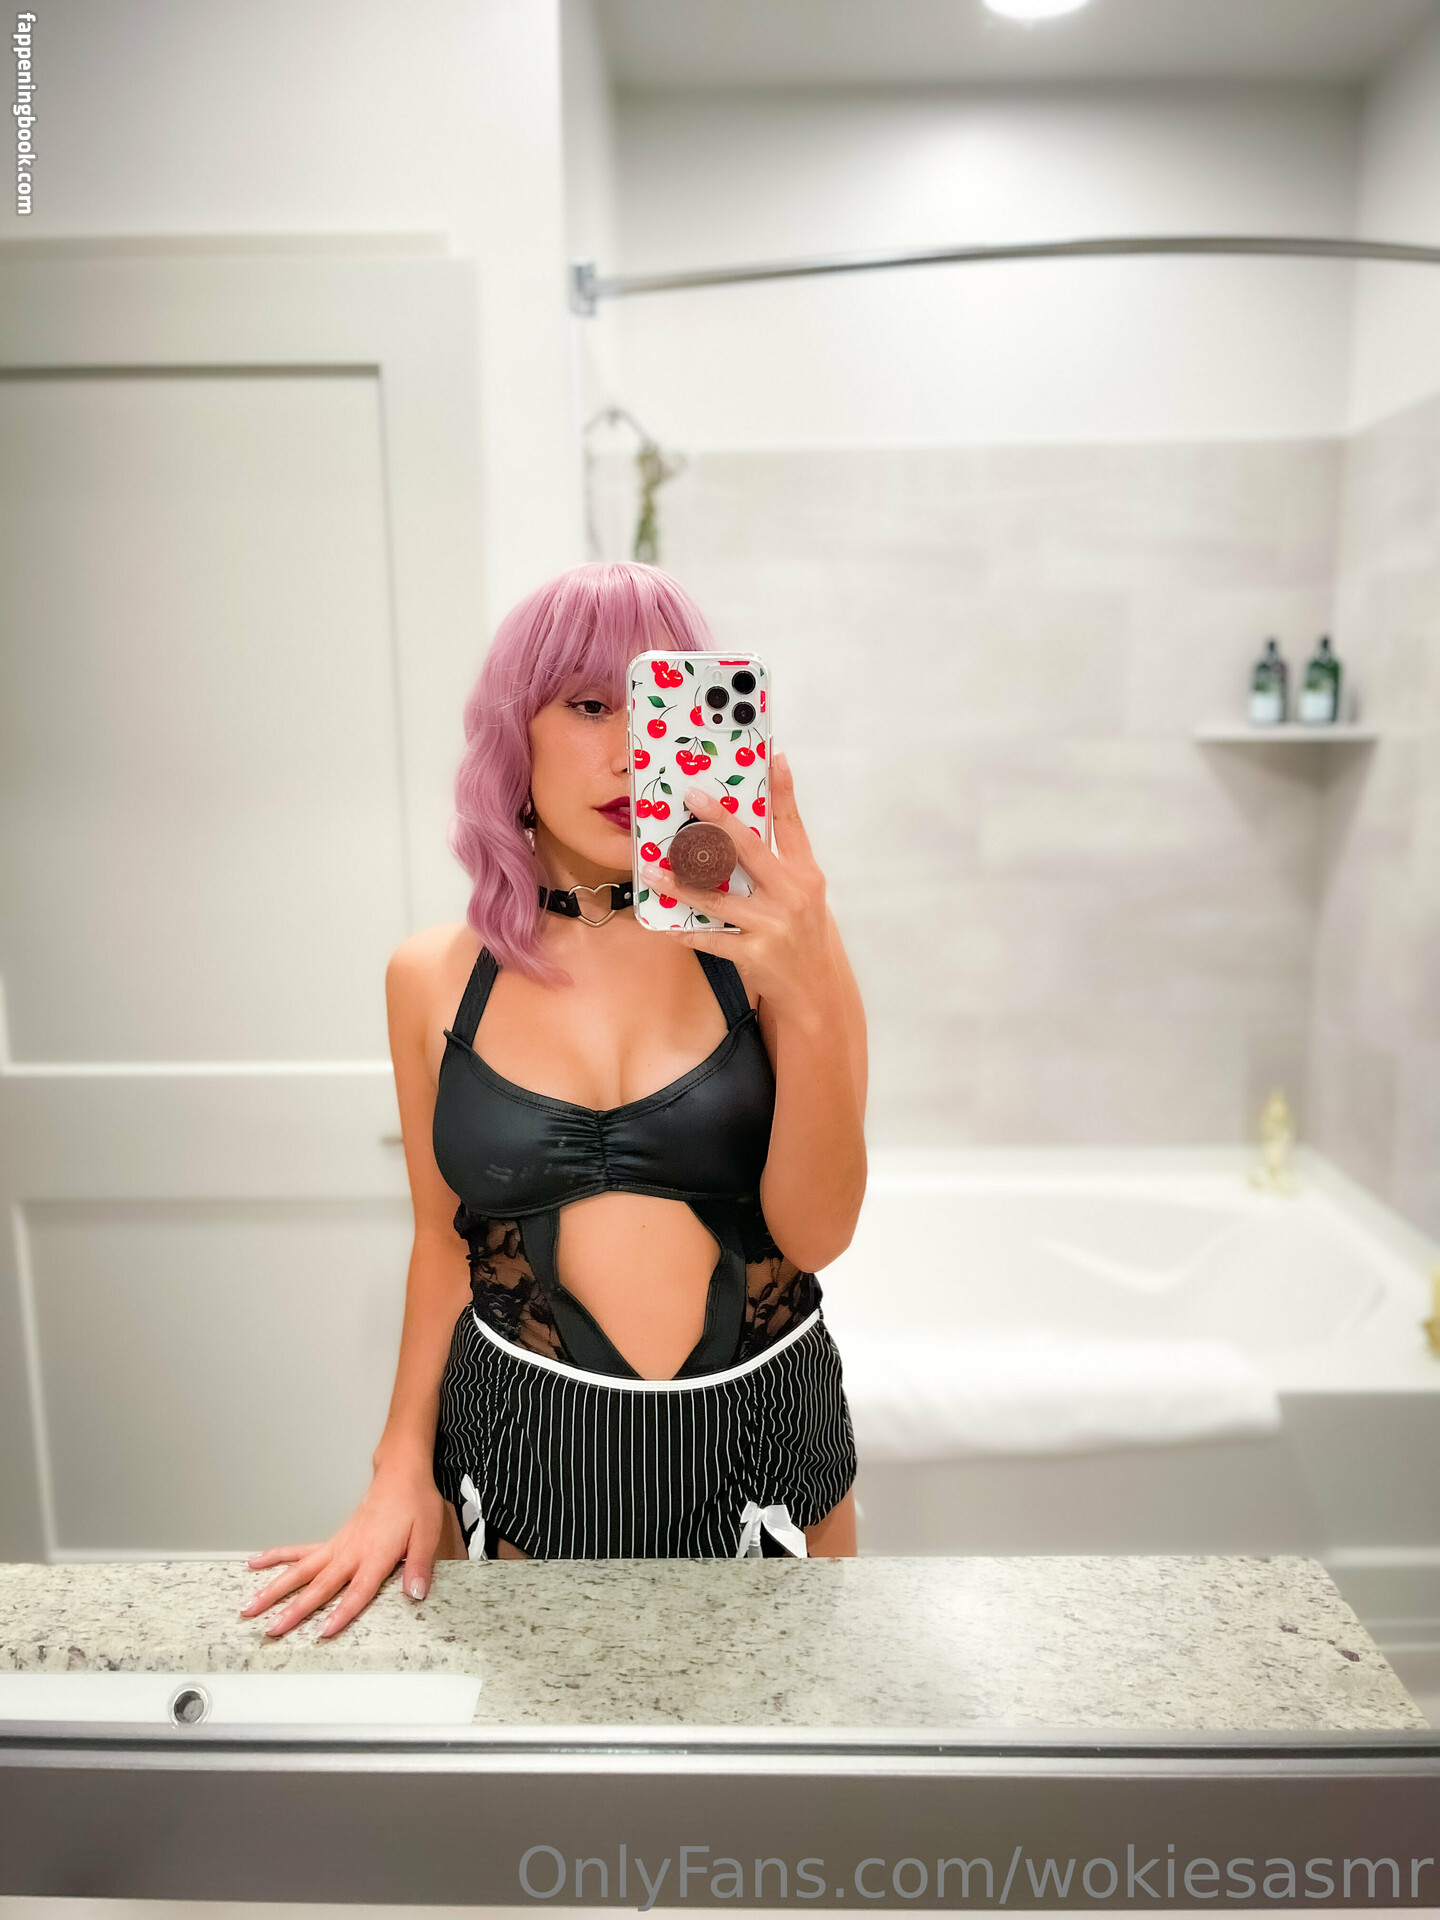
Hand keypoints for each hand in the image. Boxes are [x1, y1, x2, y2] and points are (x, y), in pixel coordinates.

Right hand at [239, 1461, 450, 1640]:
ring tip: (249, 1607)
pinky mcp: (333, 1541)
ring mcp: (338, 1546)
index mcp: (376, 1555)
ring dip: (274, 1589)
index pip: (357, 1591)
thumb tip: (416, 1594)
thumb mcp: (429, 1533)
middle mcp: (351, 1553)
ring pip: (301, 1570)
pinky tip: (256, 1564)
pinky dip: (277, 1557)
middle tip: (271, 1629)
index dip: (341, 1613)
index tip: (321, 1632)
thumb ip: (420, 1565)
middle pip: (319, 1586)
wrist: (401, 1475)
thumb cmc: (415, 1504)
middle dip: (294, 1610)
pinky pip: (301, 1551)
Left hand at [639, 749, 834, 1019]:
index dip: (783, 790)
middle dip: (718, 822)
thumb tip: (746, 825)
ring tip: (654, 870)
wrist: (815, 989)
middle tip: (692, 798)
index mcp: (805, 874)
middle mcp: (791, 894)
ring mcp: (772, 925)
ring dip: (681, 883)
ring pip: (718, 898)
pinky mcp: (754, 954)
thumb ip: (780, 861)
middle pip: (749, 850)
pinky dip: (686, 931)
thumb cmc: (803, 933)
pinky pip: (711, 938)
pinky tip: (666, 924)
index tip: (773, 755)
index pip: (792, 824)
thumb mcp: (802, 892)